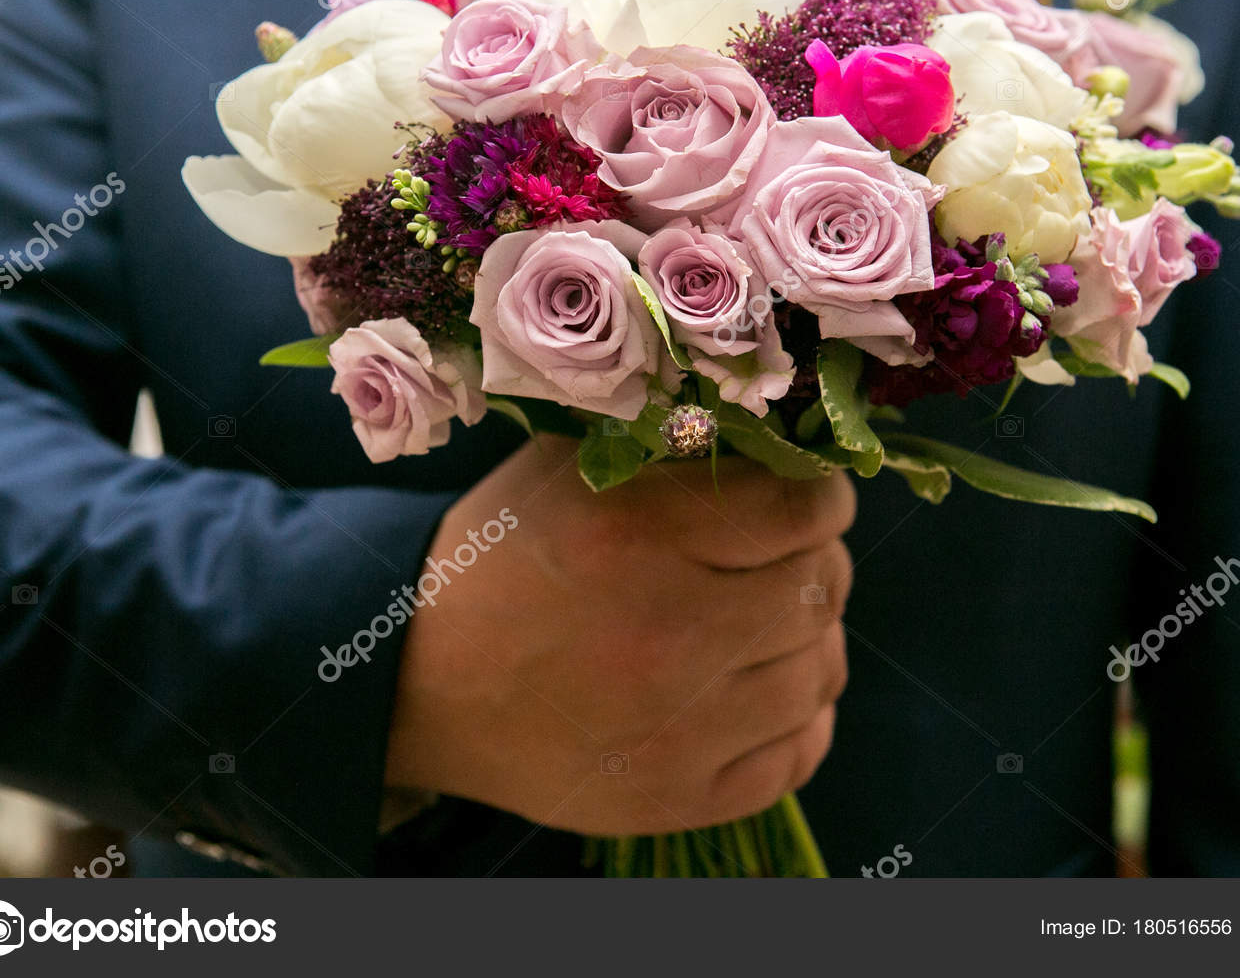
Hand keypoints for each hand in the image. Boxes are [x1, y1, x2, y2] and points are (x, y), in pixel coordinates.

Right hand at [384, 435, 854, 835]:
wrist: (418, 683)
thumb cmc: (504, 557)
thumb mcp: (571, 468)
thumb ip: (676, 444)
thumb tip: (787, 440)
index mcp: (637, 535)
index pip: (805, 511)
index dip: (820, 496)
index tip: (803, 497)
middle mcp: (666, 636)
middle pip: (820, 588)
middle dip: (813, 559)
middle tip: (779, 556)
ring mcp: (677, 732)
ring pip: (820, 670)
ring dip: (807, 636)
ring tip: (763, 621)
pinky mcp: (678, 799)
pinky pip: (801, 752)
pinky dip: (798, 715)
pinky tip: (758, 687)